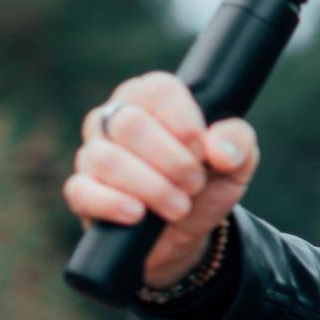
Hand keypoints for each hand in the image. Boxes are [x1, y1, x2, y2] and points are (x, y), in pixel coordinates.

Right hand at [62, 71, 260, 288]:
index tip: (203, 152)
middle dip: (174, 162)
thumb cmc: (209, 182)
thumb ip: (238, 142)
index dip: (185, 125)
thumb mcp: (237, 162)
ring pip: (107, 159)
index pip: (159, 90)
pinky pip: (82, 191)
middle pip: (130, 124)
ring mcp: (92, 153)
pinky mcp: (81, 191)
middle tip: (195, 183)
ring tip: (179, 207)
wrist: (190, 229)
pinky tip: (138, 214)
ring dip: (153, 188)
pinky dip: (114, 204)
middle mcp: (115, 118)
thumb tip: (220, 150)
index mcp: (153, 98)